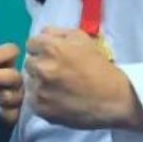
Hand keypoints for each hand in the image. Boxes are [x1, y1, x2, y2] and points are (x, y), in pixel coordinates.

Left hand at [25, 28, 142, 130]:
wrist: (114, 100)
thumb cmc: (100, 67)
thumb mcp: (83, 39)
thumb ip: (58, 33)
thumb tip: (42, 35)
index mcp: (51, 48)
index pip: (31, 44)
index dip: (42, 50)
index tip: (54, 57)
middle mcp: (42, 67)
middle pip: (28, 63)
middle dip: (40, 66)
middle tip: (58, 73)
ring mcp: (40, 90)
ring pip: (30, 82)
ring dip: (40, 84)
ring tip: (60, 88)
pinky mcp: (41, 109)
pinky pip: (33, 100)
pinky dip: (43, 100)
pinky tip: (59, 99)